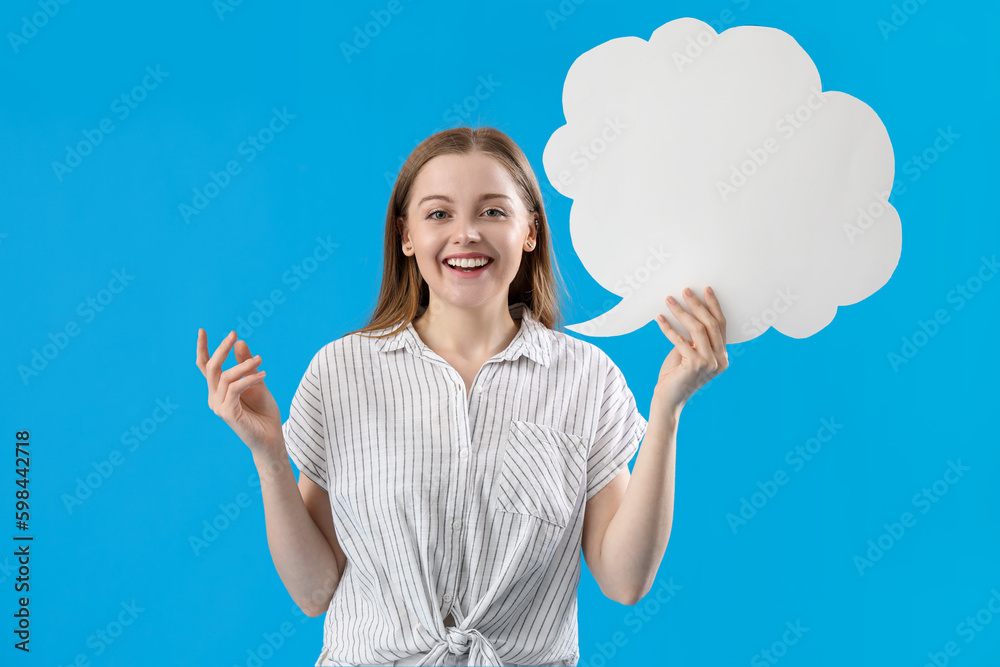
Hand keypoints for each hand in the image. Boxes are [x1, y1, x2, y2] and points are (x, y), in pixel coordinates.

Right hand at [196, 329, 282, 456]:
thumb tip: (240, 343)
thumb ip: (246, 364)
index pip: (205, 367)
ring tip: (260, 360)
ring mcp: (218, 406)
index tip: (202, 330)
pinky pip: (235, 388)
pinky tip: (263, 374)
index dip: (202, 349)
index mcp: (218, 391)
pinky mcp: (227, 413)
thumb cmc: (264, 412)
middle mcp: (214, 398)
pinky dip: (249, 378)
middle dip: (221, 349)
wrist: (271, 438)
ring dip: (244, 365)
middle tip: (233, 334)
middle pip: (211, 368)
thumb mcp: (257, 381)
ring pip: (226, 376)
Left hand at [653, 286, 728, 416]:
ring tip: (669, 300)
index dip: (713, 306)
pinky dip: (668, 328)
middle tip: (685, 290)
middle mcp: (720, 359)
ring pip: (697, 329)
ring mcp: (709, 363)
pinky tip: (659, 319)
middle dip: (698, 304)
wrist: (668, 399)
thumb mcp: (688, 352)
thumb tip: (686, 311)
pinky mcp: (695, 365)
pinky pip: (680, 340)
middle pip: (711, 324)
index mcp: (722, 355)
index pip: (720, 325)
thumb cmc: (676, 374)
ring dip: (681, 312)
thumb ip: (693, 337)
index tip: (705, 290)